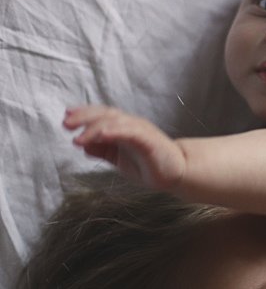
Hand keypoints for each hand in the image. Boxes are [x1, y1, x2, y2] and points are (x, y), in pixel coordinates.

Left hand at [64, 105, 185, 190]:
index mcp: (123, 128)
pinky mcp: (148, 140)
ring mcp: (140, 131)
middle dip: (84, 117)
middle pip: (105, 114)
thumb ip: (103, 151)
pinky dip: (114, 132)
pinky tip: (101, 136)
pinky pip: (129, 132)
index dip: (84, 114)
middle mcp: (131, 124)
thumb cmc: (149, 164)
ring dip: (94, 128)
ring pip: (114, 122)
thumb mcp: (119, 159)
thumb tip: (84, 146)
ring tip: (79, 138)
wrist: (176, 173)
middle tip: (66, 124)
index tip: (66, 118)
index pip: (101, 116)